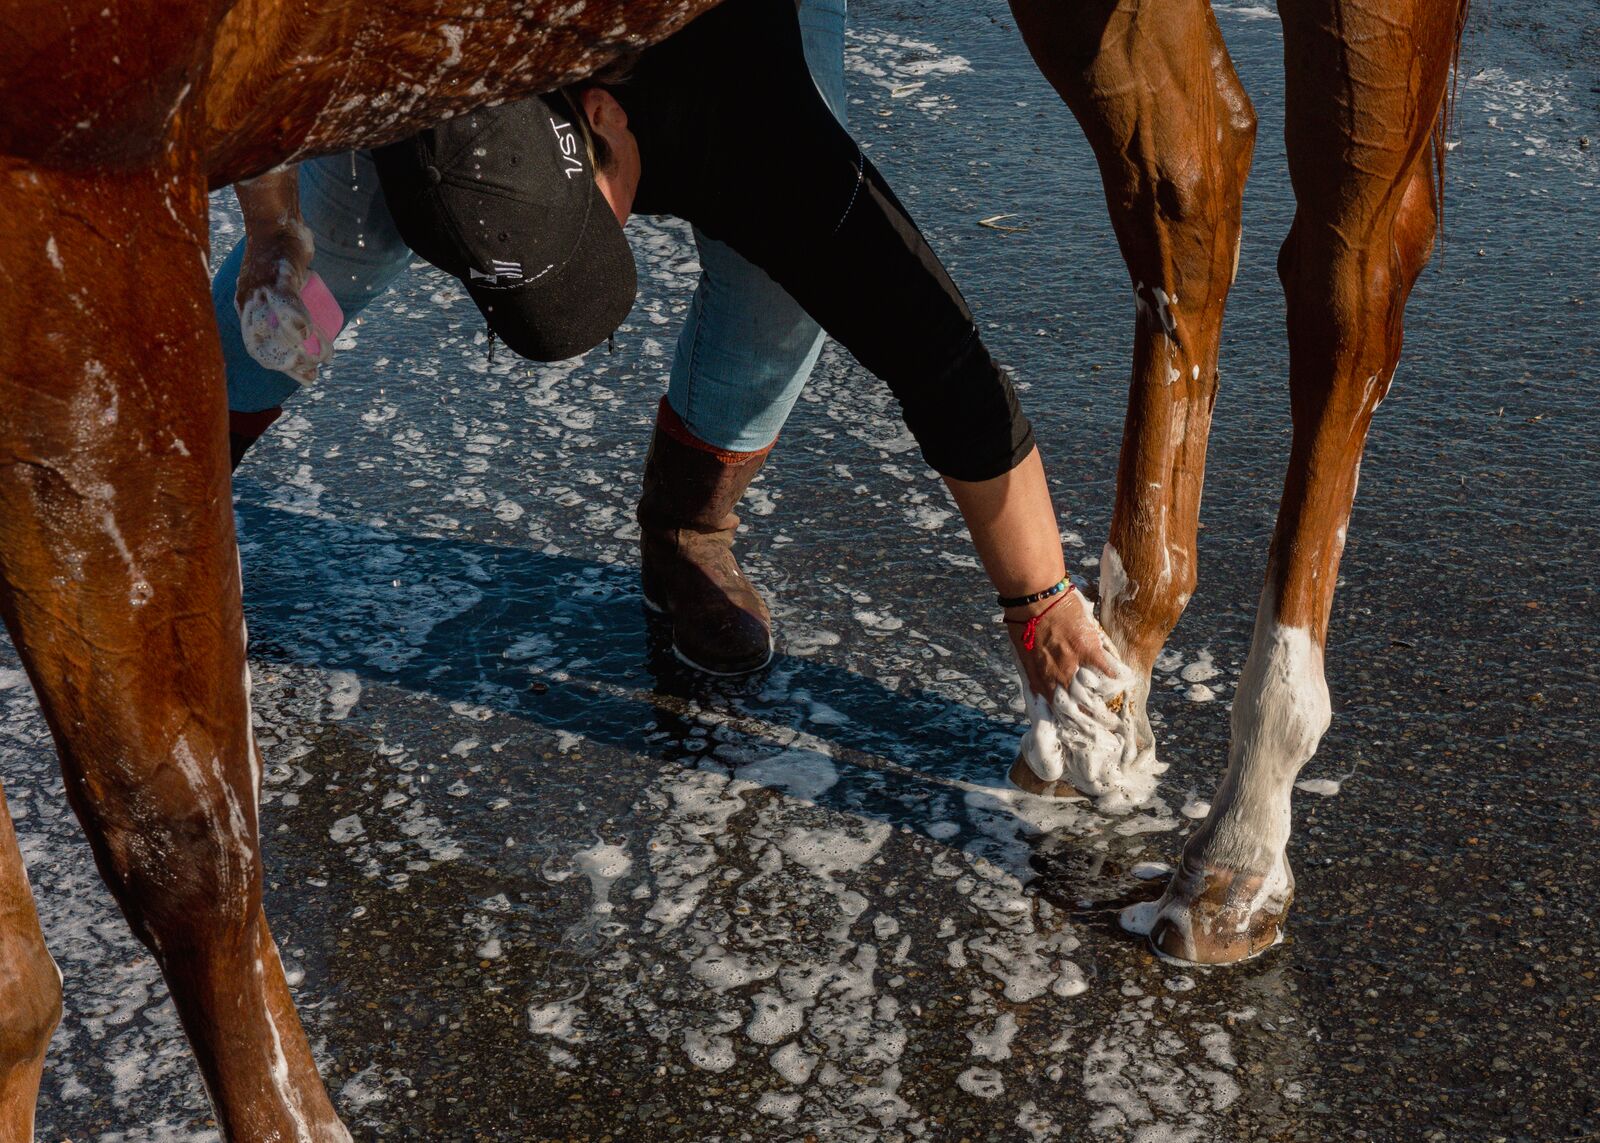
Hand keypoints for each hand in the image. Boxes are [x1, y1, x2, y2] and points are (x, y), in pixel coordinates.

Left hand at [235, 218, 325, 383]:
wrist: (273, 220)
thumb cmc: (276, 251)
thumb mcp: (268, 280)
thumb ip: (273, 297)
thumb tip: (293, 321)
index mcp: (244, 305)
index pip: (255, 345)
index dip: (279, 366)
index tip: (303, 376)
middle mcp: (248, 300)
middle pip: (262, 345)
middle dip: (288, 367)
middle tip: (312, 375)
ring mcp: (263, 289)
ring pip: (275, 329)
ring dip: (297, 351)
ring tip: (319, 360)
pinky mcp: (280, 276)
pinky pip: (287, 304)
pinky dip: (297, 321)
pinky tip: (308, 334)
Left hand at [1006, 586, 1142, 797]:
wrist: (1033, 600)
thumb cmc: (1024, 626)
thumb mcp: (1025, 659)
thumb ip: (1038, 678)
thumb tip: (1045, 693)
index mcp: (1040, 685)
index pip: (1055, 719)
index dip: (1067, 737)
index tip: (1078, 748)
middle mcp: (1057, 682)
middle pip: (1076, 716)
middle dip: (1090, 734)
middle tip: (1103, 743)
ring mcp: (1074, 667)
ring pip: (1094, 700)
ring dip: (1106, 715)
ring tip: (1114, 725)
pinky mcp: (1090, 650)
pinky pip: (1108, 672)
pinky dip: (1118, 680)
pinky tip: (1126, 685)